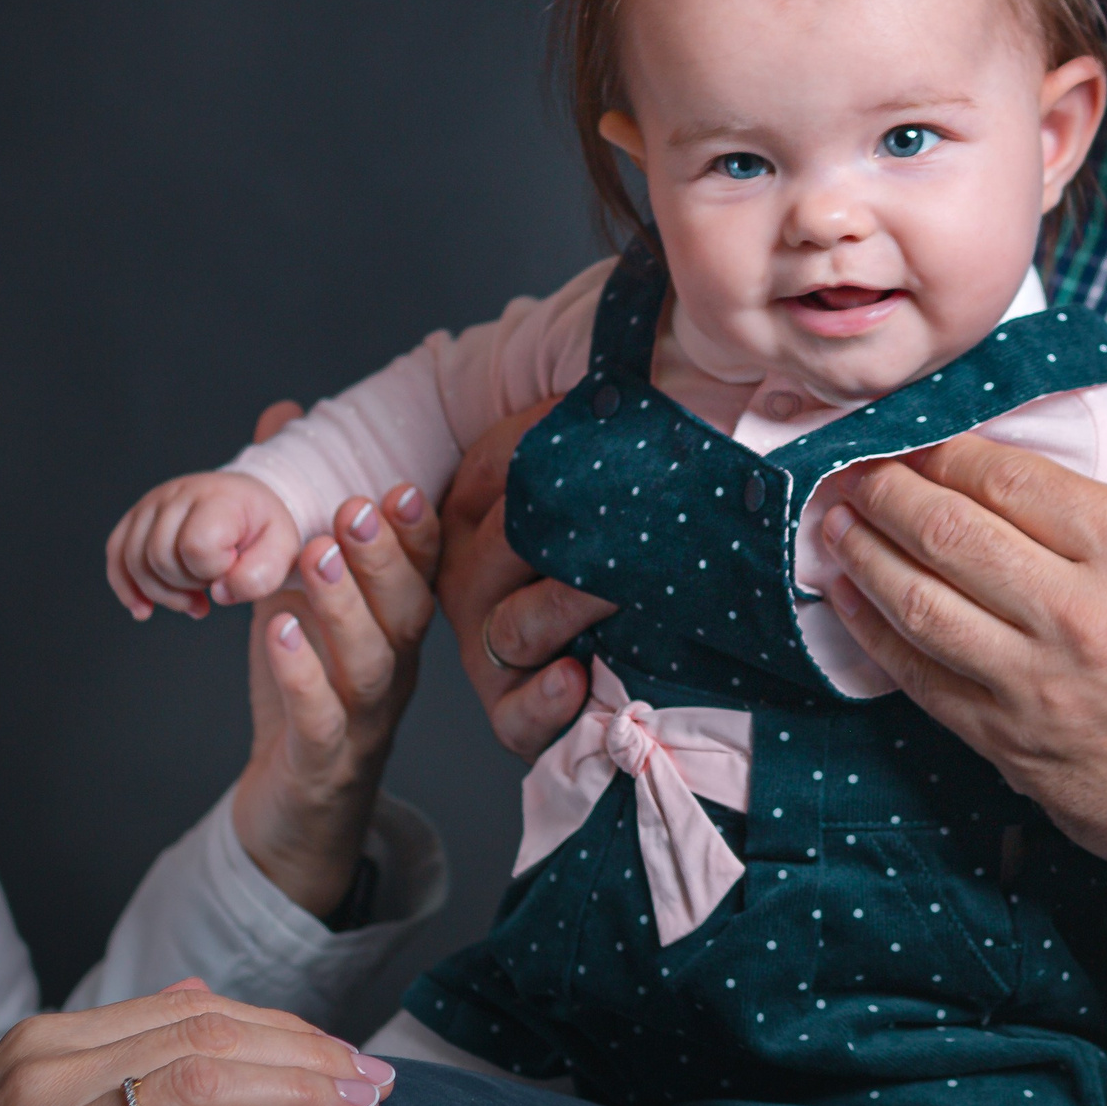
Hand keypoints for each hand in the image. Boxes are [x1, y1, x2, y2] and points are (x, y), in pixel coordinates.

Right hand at [0, 981, 395, 1105]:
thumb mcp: (20, 1102)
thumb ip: (107, 1054)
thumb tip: (196, 1007)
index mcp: (51, 1040)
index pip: (197, 1010)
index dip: (284, 1029)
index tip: (345, 1054)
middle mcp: (51, 1073)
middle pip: (212, 1037)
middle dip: (311, 1057)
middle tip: (381, 1084)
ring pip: (200, 1088)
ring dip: (298, 1096)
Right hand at [107, 468, 298, 619]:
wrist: (249, 502)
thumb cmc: (263, 528)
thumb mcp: (283, 550)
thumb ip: (261, 576)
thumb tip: (219, 593)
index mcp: (219, 498)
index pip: (196, 546)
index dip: (214, 571)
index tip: (232, 566)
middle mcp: (178, 493)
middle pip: (159, 558)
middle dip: (187, 586)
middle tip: (214, 586)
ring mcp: (152, 502)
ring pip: (134, 561)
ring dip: (163, 593)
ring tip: (194, 598)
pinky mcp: (137, 516)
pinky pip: (116, 555)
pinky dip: (127, 589)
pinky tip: (144, 610)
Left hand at [233, 474, 441, 916]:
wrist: (297, 813)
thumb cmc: (305, 694)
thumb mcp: (294, 591)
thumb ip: (292, 509)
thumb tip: (282, 414)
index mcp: (393, 631)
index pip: (420, 575)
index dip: (416, 533)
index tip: (400, 486)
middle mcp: (391, 671)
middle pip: (406, 612)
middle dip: (384, 556)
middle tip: (356, 505)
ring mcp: (363, 720)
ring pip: (369, 662)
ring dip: (345, 606)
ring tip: (315, 555)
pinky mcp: (325, 761)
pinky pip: (321, 718)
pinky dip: (302, 674)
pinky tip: (278, 631)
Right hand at [437, 399, 613, 759]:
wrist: (632, 662)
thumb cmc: (613, 549)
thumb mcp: (589, 478)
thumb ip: (579, 433)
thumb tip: (626, 390)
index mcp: (479, 520)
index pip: (489, 476)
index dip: (531, 461)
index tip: (586, 448)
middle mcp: (473, 583)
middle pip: (504, 549)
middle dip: (559, 536)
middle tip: (625, 522)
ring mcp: (491, 648)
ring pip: (516, 624)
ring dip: (567, 605)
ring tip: (617, 591)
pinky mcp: (516, 713)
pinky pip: (517, 715)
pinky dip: (544, 701)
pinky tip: (574, 678)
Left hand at [816, 437, 1106, 909]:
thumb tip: (1010, 477)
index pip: (1012, 480)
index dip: (948, 450)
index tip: (917, 436)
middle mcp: (1079, 617)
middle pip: (949, 532)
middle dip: (888, 489)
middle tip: (856, 466)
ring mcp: (1036, 686)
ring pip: (918, 601)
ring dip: (863, 551)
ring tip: (836, 519)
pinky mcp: (1007, 742)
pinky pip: (918, 676)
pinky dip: (870, 629)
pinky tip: (845, 595)